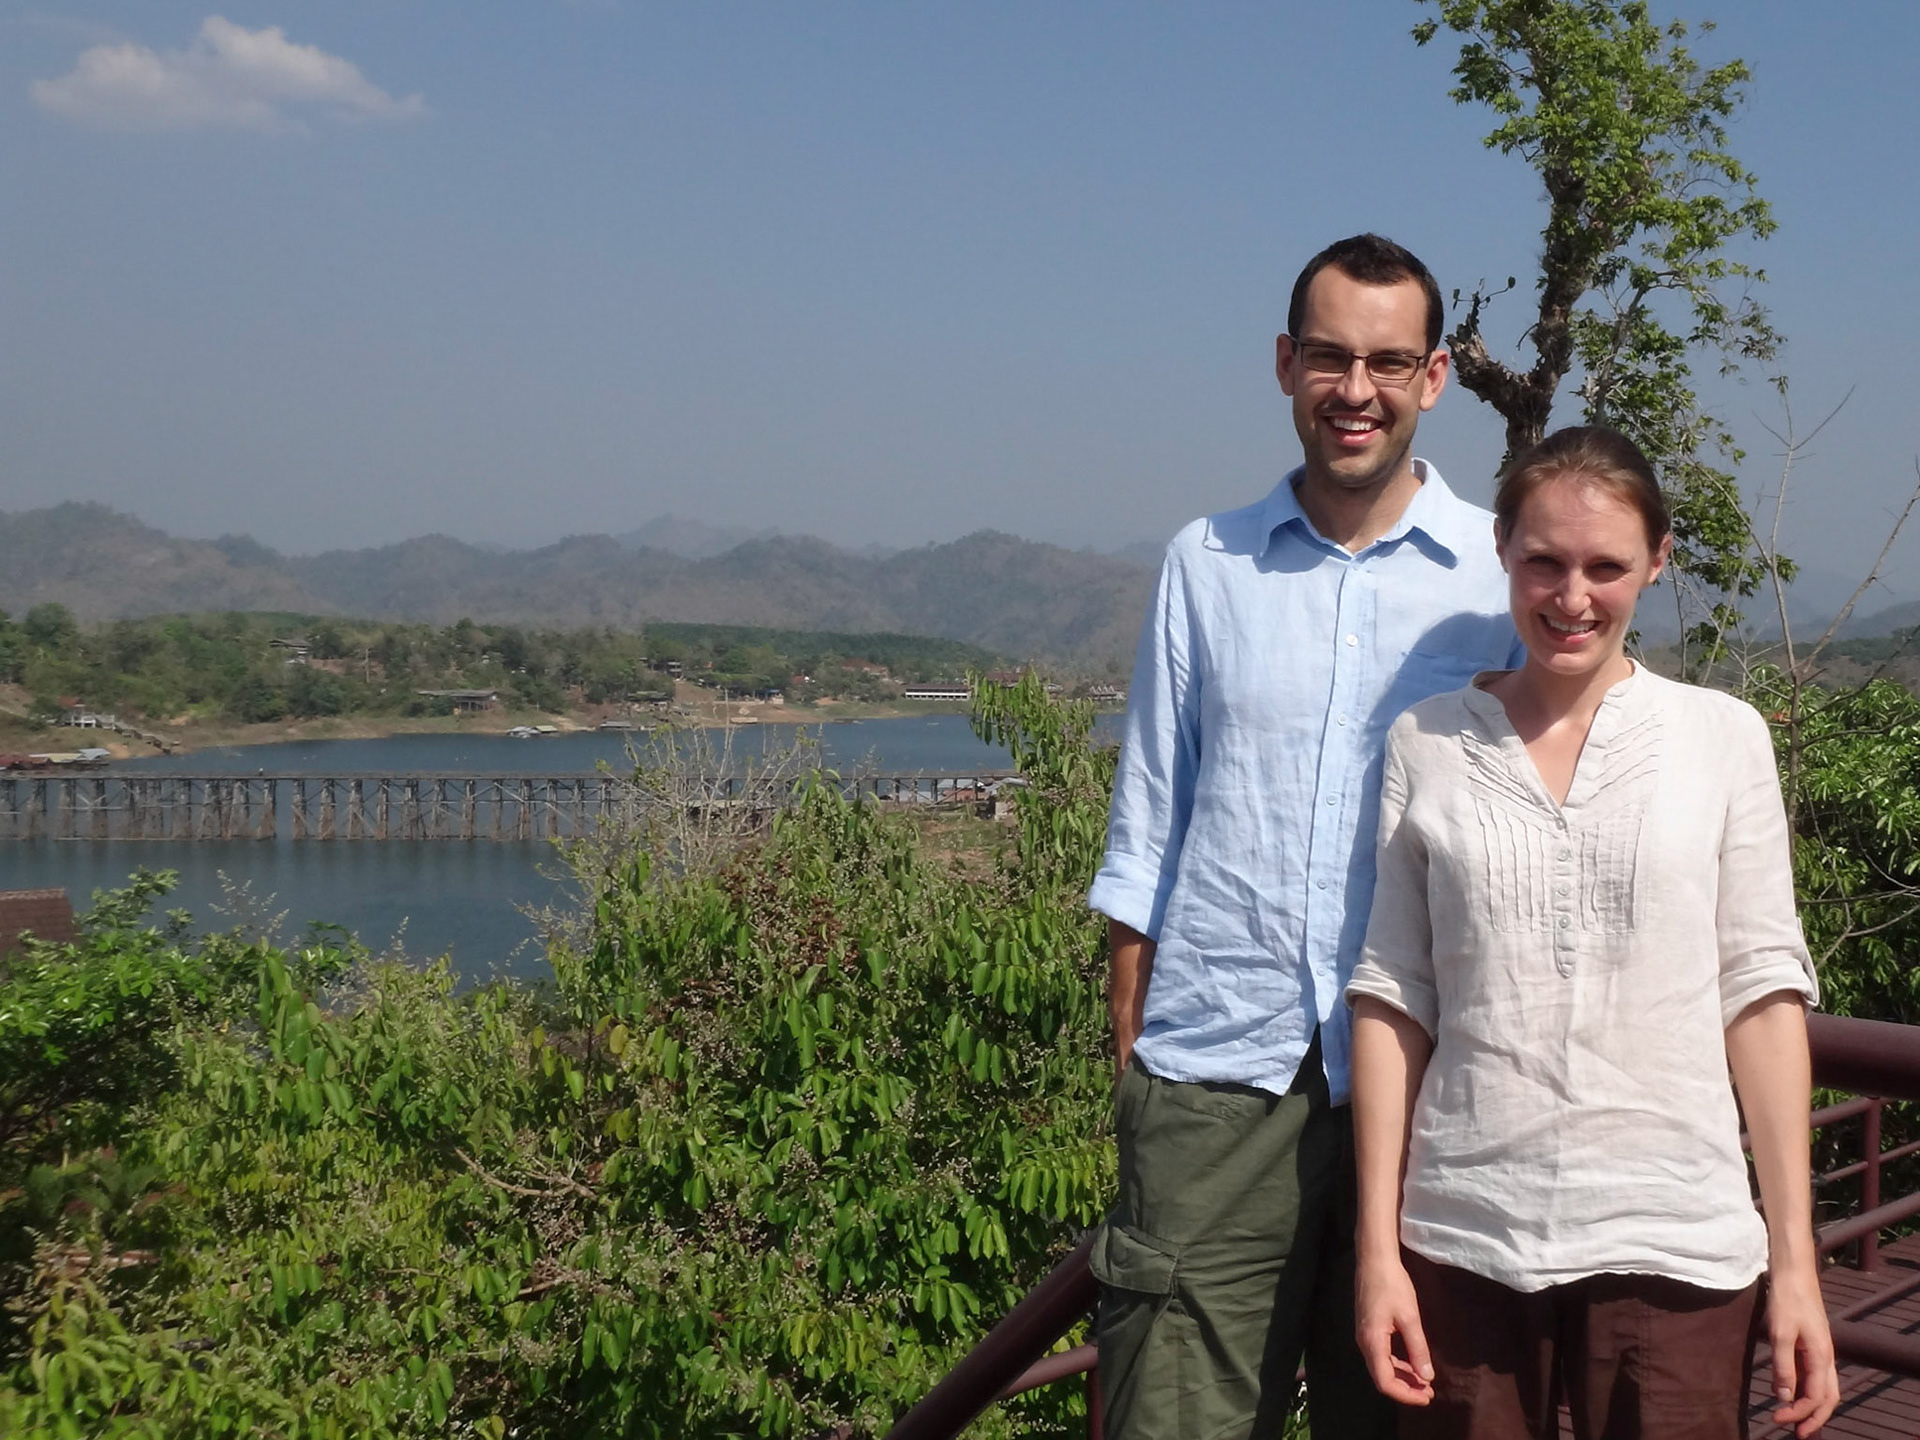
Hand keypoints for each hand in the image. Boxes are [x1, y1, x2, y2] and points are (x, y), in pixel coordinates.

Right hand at [1355, 1251, 1433, 1405]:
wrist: (1374, 1259)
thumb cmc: (1392, 1285)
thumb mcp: (1409, 1317)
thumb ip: (1418, 1348)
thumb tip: (1427, 1376)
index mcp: (1372, 1342)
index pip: (1385, 1381)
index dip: (1405, 1394)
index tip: (1427, 1396)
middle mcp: (1364, 1343)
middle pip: (1382, 1377)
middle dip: (1406, 1388)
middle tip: (1429, 1392)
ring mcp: (1365, 1336)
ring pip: (1382, 1367)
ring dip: (1403, 1377)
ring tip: (1425, 1381)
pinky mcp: (1368, 1329)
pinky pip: (1382, 1355)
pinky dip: (1398, 1364)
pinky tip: (1413, 1363)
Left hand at [1767, 1264, 1838, 1435]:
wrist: (1794, 1272)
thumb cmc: (1787, 1299)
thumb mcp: (1780, 1332)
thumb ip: (1782, 1365)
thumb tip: (1783, 1397)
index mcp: (1821, 1357)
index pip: (1815, 1397)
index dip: (1799, 1413)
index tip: (1778, 1419)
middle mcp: (1826, 1357)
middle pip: (1828, 1398)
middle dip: (1814, 1418)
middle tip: (1798, 1434)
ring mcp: (1821, 1350)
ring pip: (1824, 1387)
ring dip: (1812, 1406)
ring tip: (1796, 1419)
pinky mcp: (1813, 1343)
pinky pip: (1815, 1374)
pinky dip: (1807, 1389)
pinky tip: (1792, 1392)